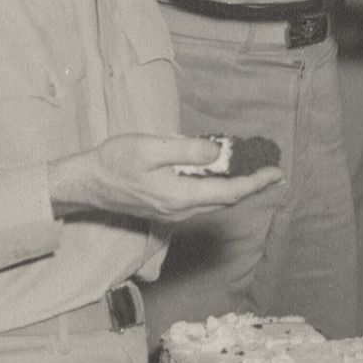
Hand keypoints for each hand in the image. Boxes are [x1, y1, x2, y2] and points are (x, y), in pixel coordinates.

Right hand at [48, 134, 282, 222]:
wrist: (87, 183)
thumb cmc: (114, 161)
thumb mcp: (150, 148)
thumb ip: (186, 150)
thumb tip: (218, 152)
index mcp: (180, 196)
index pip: (229, 192)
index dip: (256, 183)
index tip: (276, 173)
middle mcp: (180, 210)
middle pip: (226, 200)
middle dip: (251, 186)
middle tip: (271, 172)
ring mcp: (173, 213)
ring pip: (213, 201)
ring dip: (234, 187)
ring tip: (251, 171)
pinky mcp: (166, 210)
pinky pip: (200, 200)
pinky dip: (216, 188)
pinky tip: (219, 173)